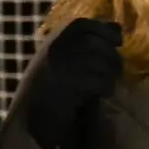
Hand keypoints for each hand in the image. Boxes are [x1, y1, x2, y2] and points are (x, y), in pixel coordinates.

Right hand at [27, 18, 123, 148]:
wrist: (31, 122)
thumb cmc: (51, 91)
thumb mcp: (66, 60)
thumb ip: (87, 42)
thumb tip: (117, 27)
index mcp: (52, 40)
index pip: (84, 25)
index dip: (104, 31)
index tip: (117, 42)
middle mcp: (53, 50)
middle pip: (94, 43)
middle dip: (111, 56)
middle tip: (116, 71)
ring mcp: (58, 68)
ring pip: (98, 62)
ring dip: (109, 73)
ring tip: (108, 85)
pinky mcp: (67, 88)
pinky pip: (97, 81)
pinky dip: (104, 87)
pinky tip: (102, 95)